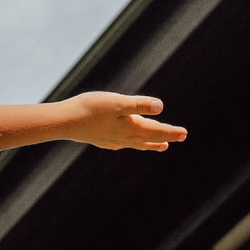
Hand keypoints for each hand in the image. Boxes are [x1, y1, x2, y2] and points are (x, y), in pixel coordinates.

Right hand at [65, 93, 186, 151]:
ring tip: (160, 147)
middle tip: (178, 138)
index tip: (184, 134)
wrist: (64, 122)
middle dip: (164, 138)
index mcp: (131, 127)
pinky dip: (129, 144)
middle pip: (149, 139)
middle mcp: (124, 137)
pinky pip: (120, 144)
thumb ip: (139, 104)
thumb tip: (161, 107)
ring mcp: (111, 140)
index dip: (172, 132)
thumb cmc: (91, 108)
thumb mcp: (118, 102)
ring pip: (136, 143)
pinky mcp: (100, 139)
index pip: (157, 131)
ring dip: (149, 144)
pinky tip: (124, 144)